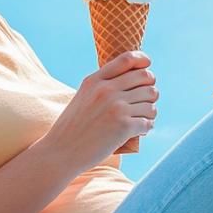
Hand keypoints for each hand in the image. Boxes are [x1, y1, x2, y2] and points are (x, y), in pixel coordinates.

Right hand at [41, 51, 158, 173]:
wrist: (60, 153)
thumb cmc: (72, 128)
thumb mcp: (82, 97)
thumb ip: (102, 86)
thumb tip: (133, 80)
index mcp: (95, 80)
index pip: (127, 59)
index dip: (143, 61)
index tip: (147, 66)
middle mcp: (106, 90)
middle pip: (146, 77)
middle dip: (150, 88)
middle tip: (146, 100)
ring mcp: (116, 107)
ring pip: (151, 100)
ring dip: (150, 110)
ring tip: (142, 119)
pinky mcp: (123, 126)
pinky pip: (148, 121)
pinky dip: (147, 127)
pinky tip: (139, 131)